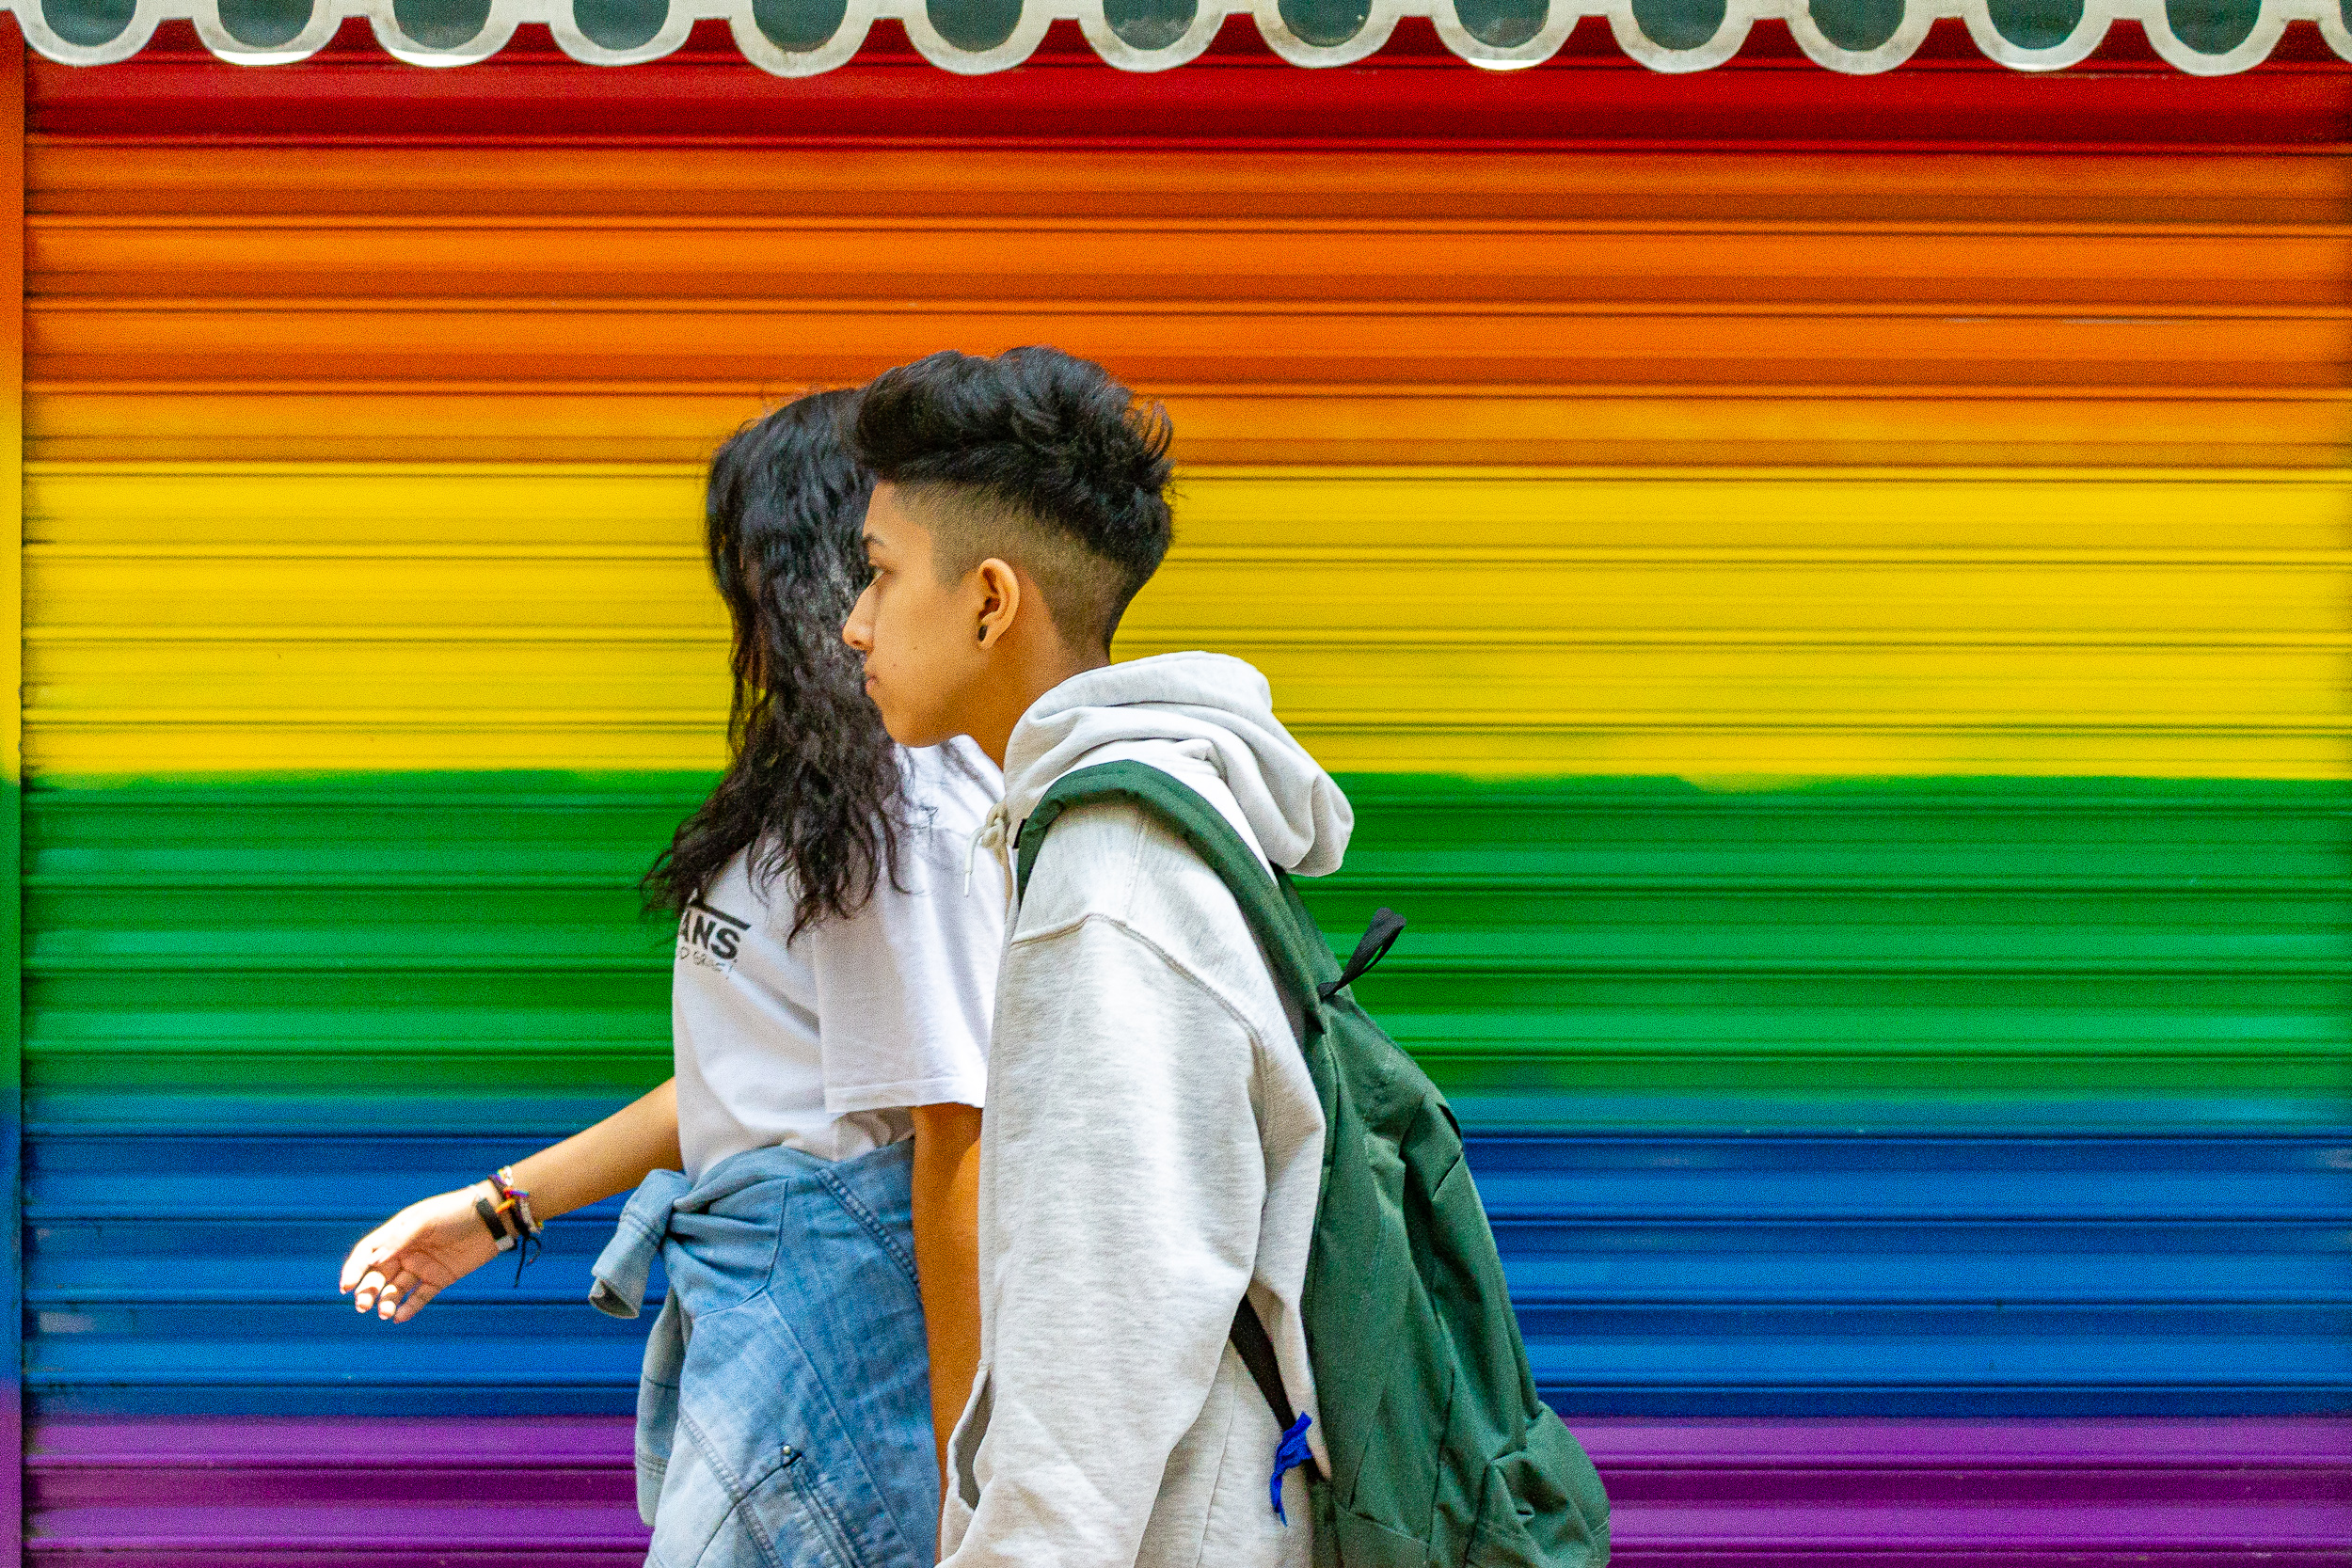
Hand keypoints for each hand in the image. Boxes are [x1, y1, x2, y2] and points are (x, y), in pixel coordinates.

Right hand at [339, 1184, 503, 1322]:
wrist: (492, 1218)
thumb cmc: (455, 1212)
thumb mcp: (425, 1220)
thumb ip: (398, 1239)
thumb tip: (373, 1261)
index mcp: (397, 1233)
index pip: (368, 1253)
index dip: (354, 1269)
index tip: (346, 1287)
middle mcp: (405, 1252)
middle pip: (378, 1275)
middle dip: (367, 1291)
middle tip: (363, 1306)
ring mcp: (422, 1266)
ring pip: (396, 1290)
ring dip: (387, 1302)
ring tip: (384, 1313)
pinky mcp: (440, 1278)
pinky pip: (420, 1297)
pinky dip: (409, 1309)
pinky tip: (400, 1317)